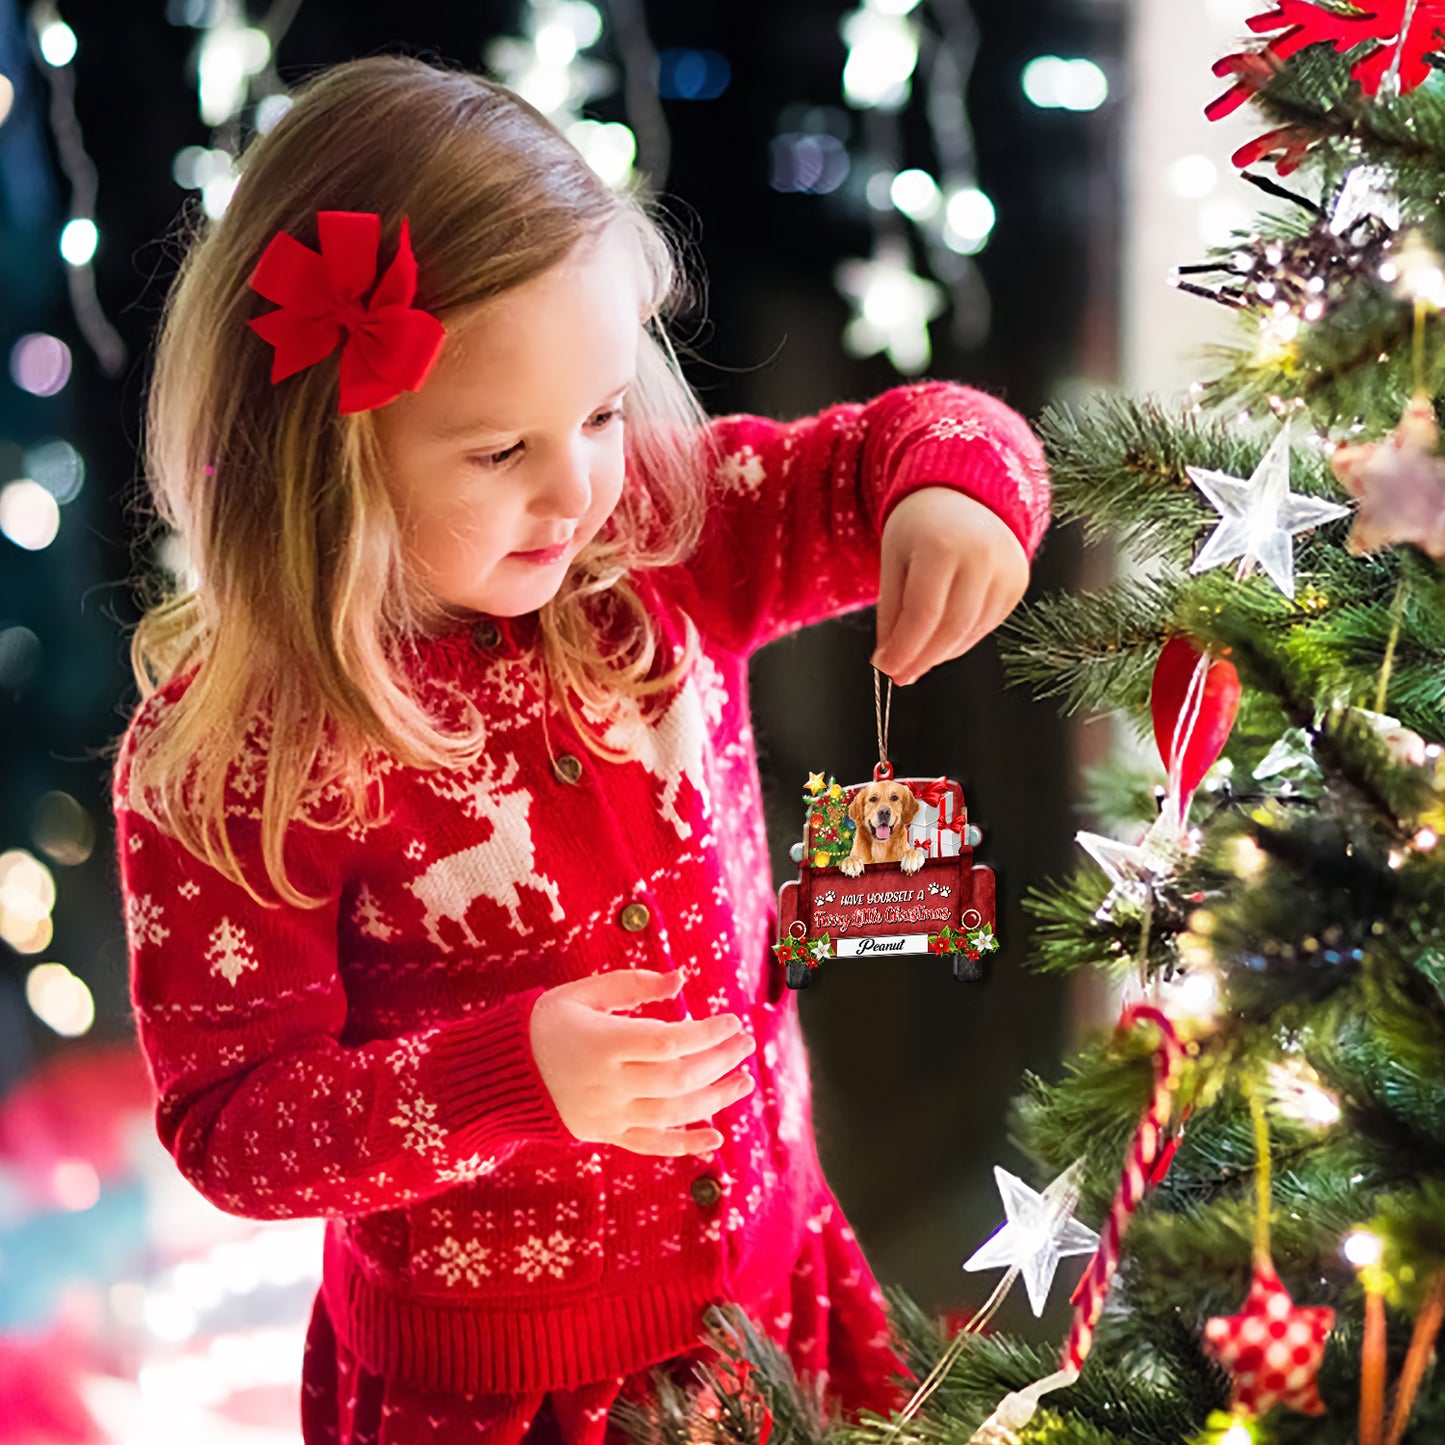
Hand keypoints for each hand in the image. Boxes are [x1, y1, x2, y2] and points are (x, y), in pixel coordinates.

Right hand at [529, 967, 756, 1155]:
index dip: (706, 1033)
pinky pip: (651, 1144)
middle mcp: (609, 1084)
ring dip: (715, 1098)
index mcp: (603, 1043)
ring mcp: (608, 1114)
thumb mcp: (582, 993)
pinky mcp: (606, 1134)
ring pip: (673, 1113)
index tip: (731, 1020)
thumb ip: (633, 985)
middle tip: (745, 1044)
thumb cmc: (545, 1023)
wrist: (499, 1074)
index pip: (669, 1042)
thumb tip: (681, 980)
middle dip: (719, 1061)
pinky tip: (716, 1137)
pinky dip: (685, 1144)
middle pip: (678, 1078)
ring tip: (744, 1081)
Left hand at [871, 487, 1029, 685]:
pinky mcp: (1018, 583)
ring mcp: (1006, 570)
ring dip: (940, 653)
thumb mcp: (893, 562)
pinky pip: (986, 625)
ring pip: (970, 632)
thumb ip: (891, 613)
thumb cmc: (919, 529)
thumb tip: (888, 663)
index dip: (904, 648)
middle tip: (899, 675)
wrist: (963, 497)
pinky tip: (941, 640)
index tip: (886, 669)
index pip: (923, 614)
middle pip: (950, 628)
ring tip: (916, 657)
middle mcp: (982, 557)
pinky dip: (960, 640)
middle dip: (922, 658)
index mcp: (943, 546)